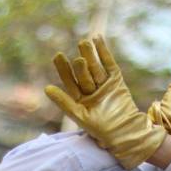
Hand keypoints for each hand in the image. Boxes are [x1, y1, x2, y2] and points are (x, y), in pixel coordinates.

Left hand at [45, 36, 165, 169]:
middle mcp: (90, 91)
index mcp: (80, 100)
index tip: (58, 56)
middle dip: (80, 64)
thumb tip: (46, 88)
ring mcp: (103, 86)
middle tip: (76, 54)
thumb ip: (64, 102)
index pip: (70, 82)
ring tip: (84, 42)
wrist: (125, 131)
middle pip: (83, 73)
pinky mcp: (116, 81)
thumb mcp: (79, 116)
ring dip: (90, 54)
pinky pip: (109, 65)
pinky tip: (98, 39)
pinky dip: (104, 52)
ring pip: (95, 67)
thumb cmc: (100, 129)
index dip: (64, 70)